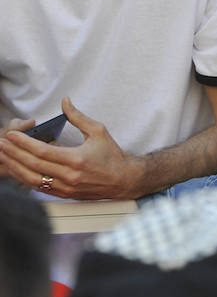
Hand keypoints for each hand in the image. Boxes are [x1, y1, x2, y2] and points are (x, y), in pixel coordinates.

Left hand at [0, 98, 142, 198]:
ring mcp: (66, 187)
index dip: (24, 143)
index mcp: (77, 159)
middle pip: (33, 165)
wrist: (124, 179)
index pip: (43, 151)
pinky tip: (16, 170)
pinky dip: (25, 179)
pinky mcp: (65, 194)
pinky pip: (39, 188)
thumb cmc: (112, 156)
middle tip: (1, 144)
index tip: (11, 135)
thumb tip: (65, 102)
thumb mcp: (98, 132)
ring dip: (14, 167)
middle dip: (13, 153)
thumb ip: (78, 117)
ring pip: (32, 179)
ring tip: (3, 157)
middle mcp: (70, 176)